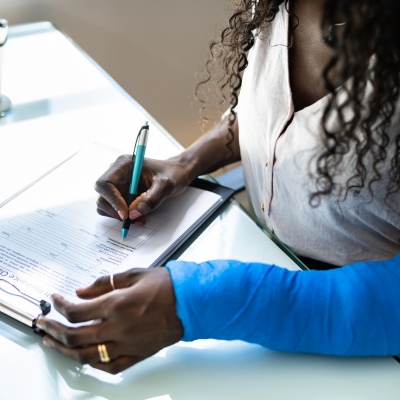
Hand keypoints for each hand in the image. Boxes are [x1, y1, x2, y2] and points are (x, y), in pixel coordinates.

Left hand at [37, 268, 182, 373]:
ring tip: (52, 343)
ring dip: (64, 350)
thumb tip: (81, 291)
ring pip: (86, 355)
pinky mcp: (137, 354)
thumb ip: (104, 282)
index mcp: (118, 304)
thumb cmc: (167, 286)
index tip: (54, 300)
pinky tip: (83, 358)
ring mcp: (127, 344)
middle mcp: (119, 327)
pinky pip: (109, 367)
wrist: (191, 302)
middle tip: (44, 323)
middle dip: (53, 329)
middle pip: (74, 335)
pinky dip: (92, 364)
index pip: (76, 310)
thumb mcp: (134, 274)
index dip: (59, 305)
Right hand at [95, 155, 191, 221]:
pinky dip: (126, 217)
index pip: (105, 183)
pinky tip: (140, 216)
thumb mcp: (167, 185)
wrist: (178, 174)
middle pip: (102, 196)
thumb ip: (151, 199)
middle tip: (133, 219)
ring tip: (140, 218)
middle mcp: (117, 174)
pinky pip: (116, 210)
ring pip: (106, 205)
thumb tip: (133, 214)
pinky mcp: (123, 195)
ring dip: (120, 216)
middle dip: (115, 211)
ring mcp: (119, 185)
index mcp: (124, 164)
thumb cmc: (173, 173)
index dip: (112, 200)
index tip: (125, 213)